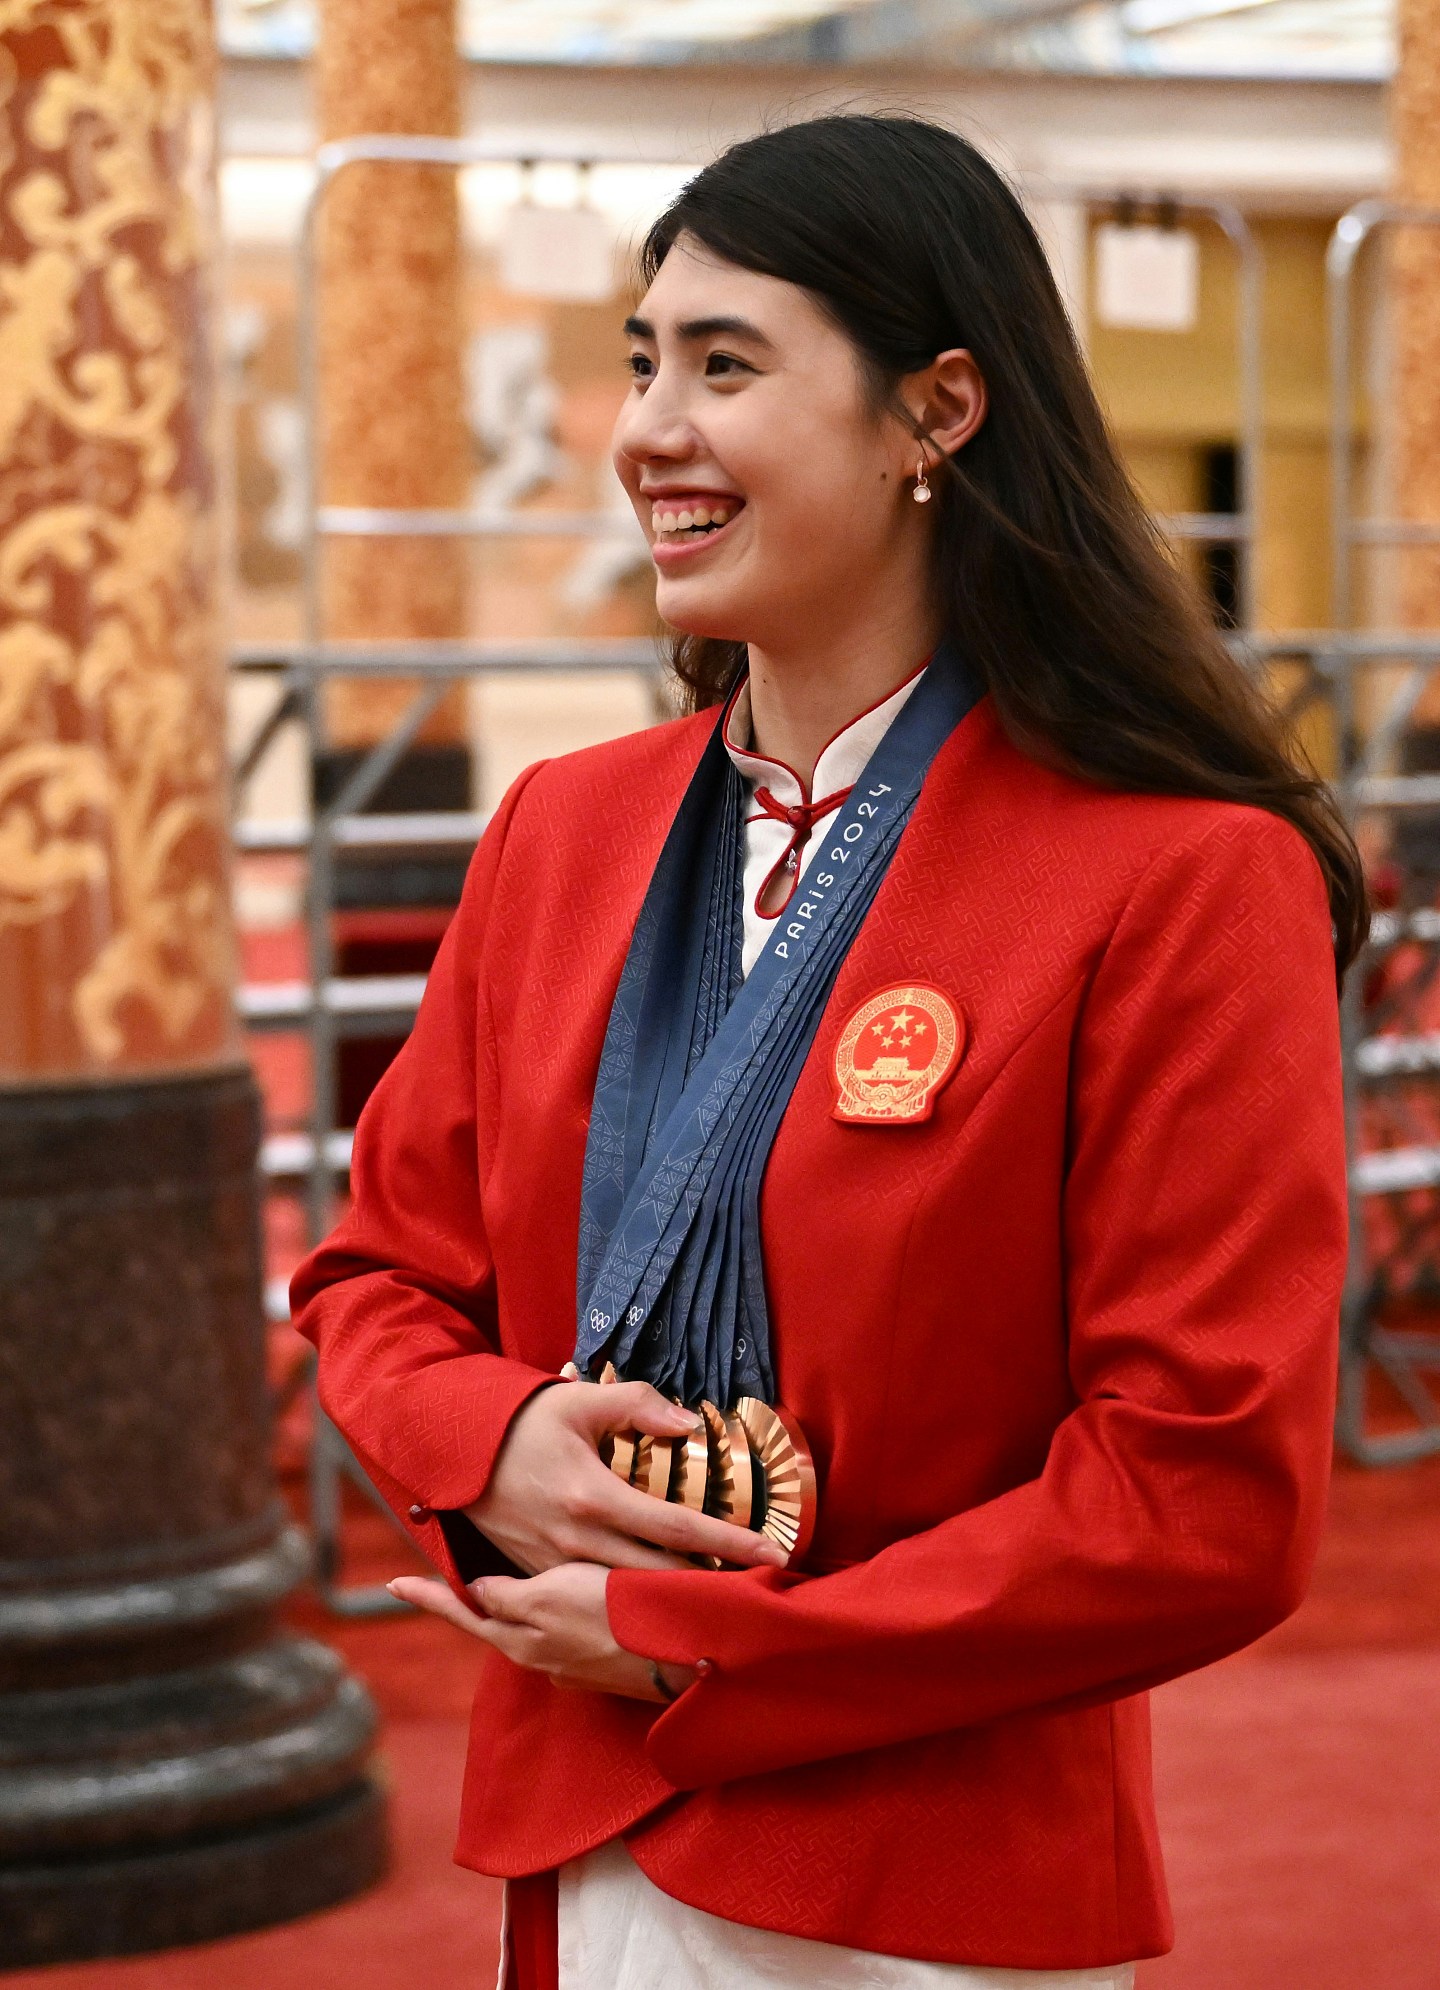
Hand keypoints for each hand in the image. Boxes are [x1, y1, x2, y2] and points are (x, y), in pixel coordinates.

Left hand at [387, 1563, 696, 1701]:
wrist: (684, 1657)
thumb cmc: (615, 1613)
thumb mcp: (552, 1596)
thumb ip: (509, 1598)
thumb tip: (478, 1593)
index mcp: (521, 1638)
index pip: (465, 1612)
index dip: (430, 1596)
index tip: (393, 1583)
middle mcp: (540, 1656)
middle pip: (496, 1624)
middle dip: (472, 1601)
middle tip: (440, 1578)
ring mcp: (573, 1665)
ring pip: (533, 1630)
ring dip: (520, 1607)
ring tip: (513, 1578)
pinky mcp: (603, 1665)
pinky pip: (568, 1636)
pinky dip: (561, 1616)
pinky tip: (576, 1597)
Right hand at [464, 1378, 786, 1575]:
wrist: (451, 1449)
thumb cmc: (521, 1421)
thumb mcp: (578, 1400)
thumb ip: (638, 1404)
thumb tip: (688, 1423)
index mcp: (593, 1497)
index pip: (677, 1527)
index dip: (728, 1541)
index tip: (770, 1552)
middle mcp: (577, 1542)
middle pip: (661, 1576)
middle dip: (712, 1585)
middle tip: (759, 1585)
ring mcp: (555, 1566)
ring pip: (628, 1594)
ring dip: (674, 1597)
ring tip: (722, 1596)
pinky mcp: (539, 1575)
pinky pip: (595, 1595)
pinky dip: (632, 1598)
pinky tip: (662, 1597)